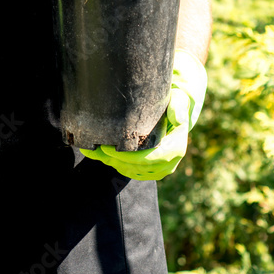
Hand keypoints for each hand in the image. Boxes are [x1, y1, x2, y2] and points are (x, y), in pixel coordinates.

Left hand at [80, 48, 206, 180]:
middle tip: (96, 147)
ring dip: (111, 163)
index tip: (108, 148)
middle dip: (114, 159)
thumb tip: (179, 118)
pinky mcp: (149, 171)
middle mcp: (168, 163)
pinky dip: (115, 165)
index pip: (149, 159)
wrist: (175, 113)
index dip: (127, 157)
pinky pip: (130, 172)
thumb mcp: (179, 100)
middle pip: (137, 167)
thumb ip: (178, 107)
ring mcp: (159, 170)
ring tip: (94, 150)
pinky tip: (101, 155)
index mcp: (176, 149)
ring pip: (131, 172)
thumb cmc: (174, 104)